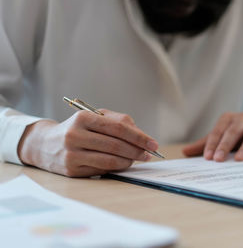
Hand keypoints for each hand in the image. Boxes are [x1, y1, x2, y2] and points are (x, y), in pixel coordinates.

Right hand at [17, 109, 158, 176]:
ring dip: (129, 161)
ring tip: (137, 159)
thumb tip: (142, 136)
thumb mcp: (95, 117)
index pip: (118, 128)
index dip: (139, 137)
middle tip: (149, 154)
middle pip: (116, 145)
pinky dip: (116, 167)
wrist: (45, 144)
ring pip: (110, 159)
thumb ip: (119, 122)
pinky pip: (101, 169)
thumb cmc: (79, 129)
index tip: (153, 144)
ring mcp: (72, 153)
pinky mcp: (71, 169)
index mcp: (83, 118)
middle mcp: (75, 135)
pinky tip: (122, 164)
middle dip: (137, 150)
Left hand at [182, 111, 242, 161]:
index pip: (219, 131)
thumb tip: (185, 152)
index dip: (212, 143)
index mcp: (229, 118)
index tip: (208, 157)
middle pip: (234, 131)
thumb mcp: (222, 135)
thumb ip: (205, 144)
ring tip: (239, 159)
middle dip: (225, 145)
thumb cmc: (239, 133)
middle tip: (218, 159)